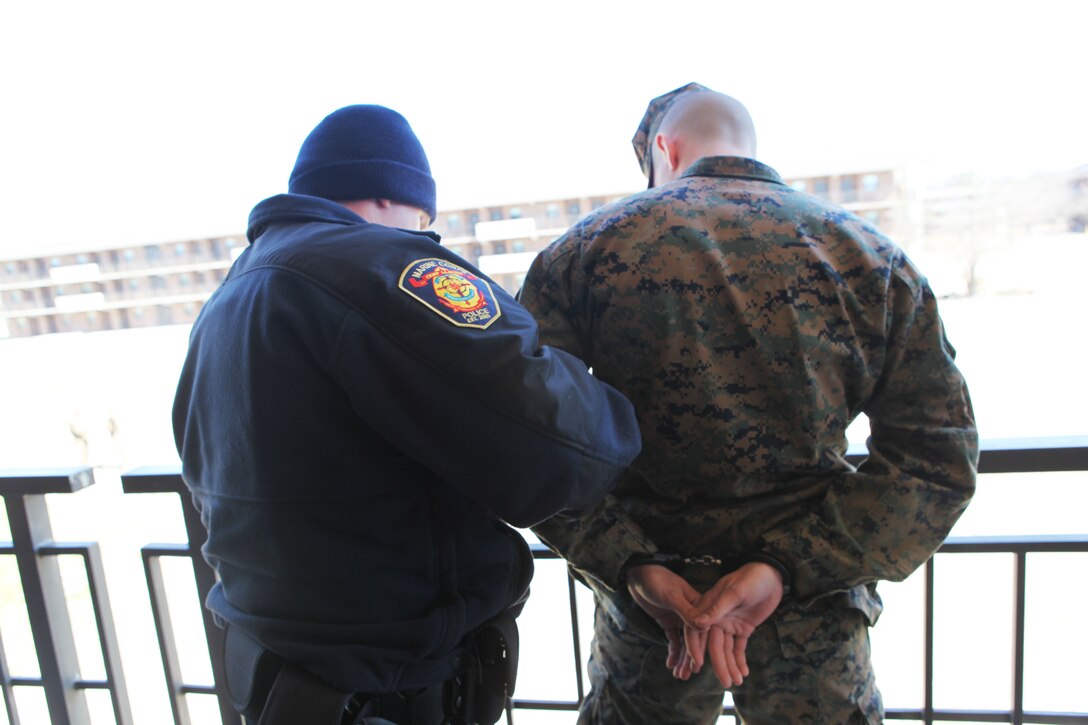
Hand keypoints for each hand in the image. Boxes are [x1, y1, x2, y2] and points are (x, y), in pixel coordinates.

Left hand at [625, 564, 703, 678]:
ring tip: (679, 675)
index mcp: (698, 605)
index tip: (696, 664)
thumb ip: (685, 611)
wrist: (639, 575)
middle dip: (690, 658)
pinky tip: (670, 664)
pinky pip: (673, 640)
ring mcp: (680, 619)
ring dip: (681, 659)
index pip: (700, 630)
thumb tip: (701, 627)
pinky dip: (673, 652)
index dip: (698, 648)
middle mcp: (692, 614)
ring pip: (684, 643)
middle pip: (694, 640)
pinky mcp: (669, 622)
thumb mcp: (671, 595)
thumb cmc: (657, 580)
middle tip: (687, 675)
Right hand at [690, 562, 784, 687]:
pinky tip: (743, 672)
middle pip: (713, 645)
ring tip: (736, 682)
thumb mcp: (735, 592)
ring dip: (731, 666)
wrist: (772, 576)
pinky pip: (739, 648)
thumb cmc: (751, 578)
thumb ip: (717, 609)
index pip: (696, 631)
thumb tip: (698, 623)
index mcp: (710, 607)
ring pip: (727, 650)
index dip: (695, 648)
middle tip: (726, 683)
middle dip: (719, 665)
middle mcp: (717, 618)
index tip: (698, 666)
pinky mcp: (743, 628)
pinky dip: (740, 660)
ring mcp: (730, 624)